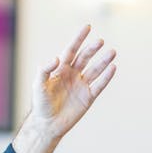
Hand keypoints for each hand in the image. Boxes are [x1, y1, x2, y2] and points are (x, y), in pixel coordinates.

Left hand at [12, 25, 116, 152]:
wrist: (47, 125)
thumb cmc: (40, 105)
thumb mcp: (38, 85)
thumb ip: (45, 70)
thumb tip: (56, 58)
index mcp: (60, 70)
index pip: (71, 50)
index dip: (79, 39)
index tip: (87, 27)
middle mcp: (72, 75)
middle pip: (85, 58)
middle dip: (92, 49)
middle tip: (100, 41)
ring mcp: (81, 85)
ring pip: (95, 70)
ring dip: (103, 61)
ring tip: (112, 52)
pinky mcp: (88, 97)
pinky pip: (99, 85)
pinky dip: (106, 77)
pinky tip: (113, 68)